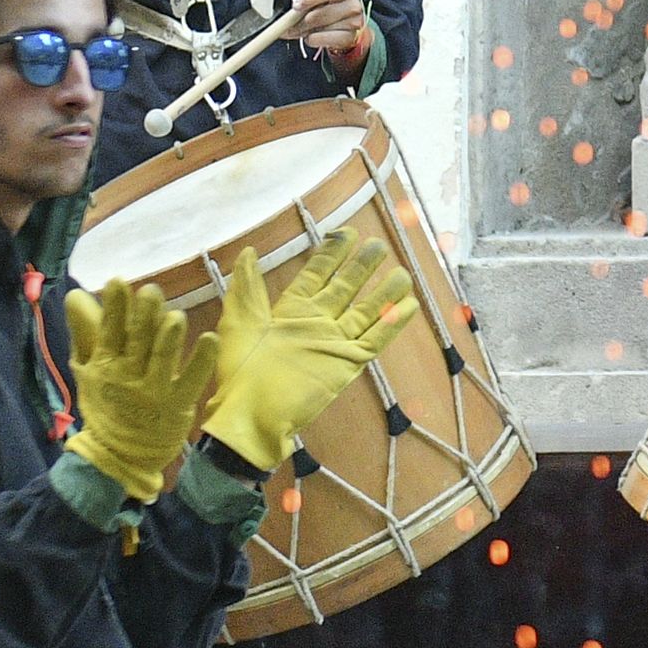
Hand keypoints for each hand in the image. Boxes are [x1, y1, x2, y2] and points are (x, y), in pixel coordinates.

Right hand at [62, 279, 210, 505]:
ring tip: (176, 316)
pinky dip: (200, 361)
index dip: (114, 308)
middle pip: (137, 342)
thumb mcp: (87, 371)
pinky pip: (191, 380)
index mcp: (106, 365)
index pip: (109, 332)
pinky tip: (210, 339)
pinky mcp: (177, 405)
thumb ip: (84, 332)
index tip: (117, 282)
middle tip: (151, 292)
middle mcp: (128, 377)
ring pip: (162, 360)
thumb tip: (74, 294)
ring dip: (169, 338)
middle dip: (143, 317)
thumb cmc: (105, 406)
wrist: (117, 458)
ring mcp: (154, 392)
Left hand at [199, 256, 391, 474]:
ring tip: (403, 272)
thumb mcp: (238, 321)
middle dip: (362, 266)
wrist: (250, 415)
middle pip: (346, 289)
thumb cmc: (240, 371)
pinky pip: (374, 340)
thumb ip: (247, 286)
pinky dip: (392, 324)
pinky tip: (408, 306)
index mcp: (290, 312)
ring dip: (384, 292)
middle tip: (379, 244)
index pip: (317, 275)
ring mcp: (333, 344)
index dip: (331, 254)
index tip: (345, 232)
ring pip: (366, 312)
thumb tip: (247, 251)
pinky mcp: (347, 365)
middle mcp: (316, 324)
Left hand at [284, 0, 373, 71]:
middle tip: (289, 23)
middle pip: (322, 12)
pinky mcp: (349, 38)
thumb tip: (298, 3)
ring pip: (321, 27)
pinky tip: (311, 36)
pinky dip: (312, 39)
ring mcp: (354, 23)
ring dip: (305, 30)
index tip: (296, 6)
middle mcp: (354, 5)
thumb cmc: (328, 4)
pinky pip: (323, 39)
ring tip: (301, 28)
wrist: (343, 24)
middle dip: (302, 19)